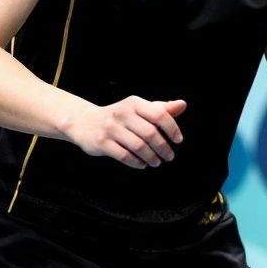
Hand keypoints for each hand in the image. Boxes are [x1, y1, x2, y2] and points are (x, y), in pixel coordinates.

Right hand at [65, 97, 185, 169]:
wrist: (84, 122)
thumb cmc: (119, 116)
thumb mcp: (138, 109)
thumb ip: (160, 108)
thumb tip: (182, 105)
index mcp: (134, 103)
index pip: (159, 115)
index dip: (172, 129)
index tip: (178, 141)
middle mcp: (122, 113)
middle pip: (150, 133)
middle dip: (163, 148)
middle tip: (169, 156)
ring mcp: (110, 128)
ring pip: (138, 146)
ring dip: (151, 157)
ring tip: (156, 162)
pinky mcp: (101, 142)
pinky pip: (124, 155)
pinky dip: (136, 162)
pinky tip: (142, 164)